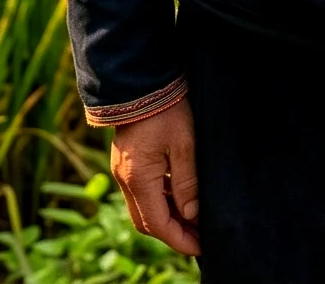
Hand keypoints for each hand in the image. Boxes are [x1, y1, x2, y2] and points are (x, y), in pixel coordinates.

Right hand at [109, 97, 200, 256]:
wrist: (141, 80)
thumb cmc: (165, 110)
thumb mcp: (184, 145)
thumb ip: (187, 183)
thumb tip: (192, 214)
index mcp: (138, 178)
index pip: (158, 224)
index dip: (180, 239)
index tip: (201, 246)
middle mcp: (125, 179)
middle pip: (146, 222)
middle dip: (173, 233)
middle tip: (198, 236)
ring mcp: (123, 170)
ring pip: (143, 208)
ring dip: (167, 217)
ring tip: (193, 218)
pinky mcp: (126, 161)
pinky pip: (141, 192)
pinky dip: (160, 200)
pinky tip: (179, 196)